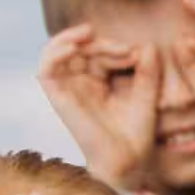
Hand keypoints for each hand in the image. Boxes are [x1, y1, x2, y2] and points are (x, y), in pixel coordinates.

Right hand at [37, 23, 158, 189]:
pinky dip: (55, 53)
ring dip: (71, 39)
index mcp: (100, 84)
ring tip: (89, 33)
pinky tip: (74, 46)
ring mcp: (69, 91)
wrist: (129, 161)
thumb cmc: (138, 134)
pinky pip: (47, 69)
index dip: (115, 48)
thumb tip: (148, 45)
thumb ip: (147, 71)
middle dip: (102, 44)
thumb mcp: (147, 95)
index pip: (100, 55)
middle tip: (126, 51)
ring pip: (58, 54)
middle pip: (82, 51)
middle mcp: (81, 86)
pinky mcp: (58, 97)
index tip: (137, 53)